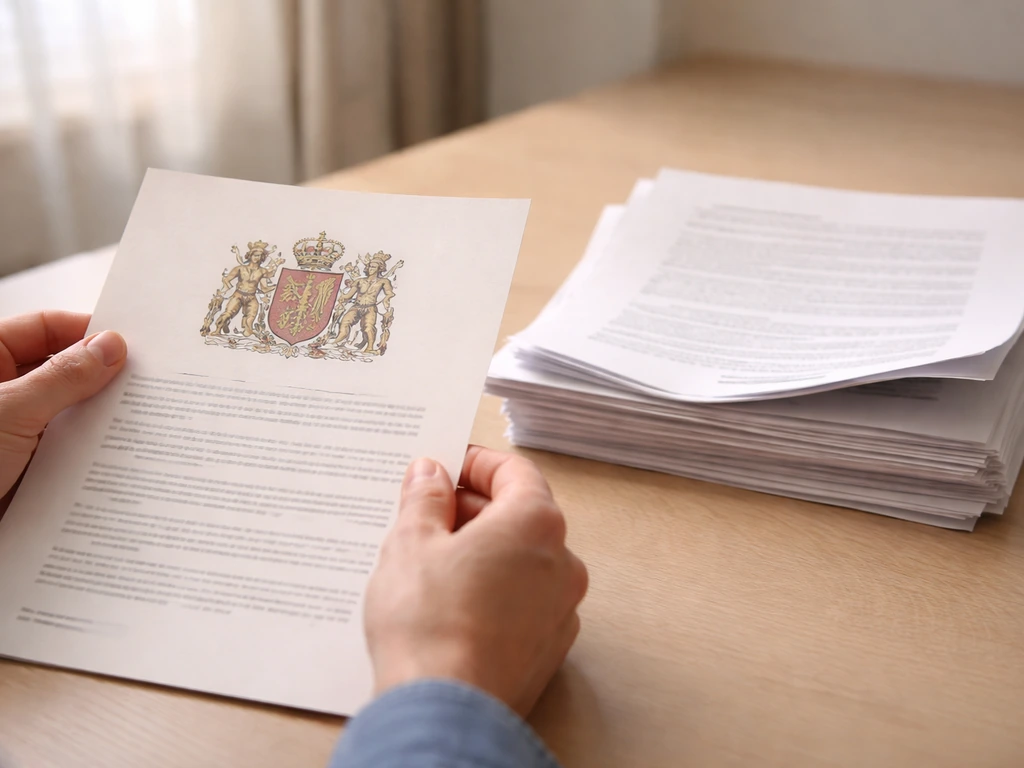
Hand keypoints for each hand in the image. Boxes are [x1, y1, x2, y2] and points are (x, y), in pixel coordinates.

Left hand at [0, 311, 126, 498]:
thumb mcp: (9, 413)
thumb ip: (63, 377)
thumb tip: (109, 347)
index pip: (46, 328)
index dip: (86, 332)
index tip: (129, 344)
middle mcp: (1, 393)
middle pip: (63, 369)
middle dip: (100, 377)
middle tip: (142, 383)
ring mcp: (15, 431)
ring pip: (70, 412)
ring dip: (98, 420)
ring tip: (135, 422)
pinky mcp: (27, 468)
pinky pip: (68, 452)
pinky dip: (90, 455)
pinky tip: (115, 458)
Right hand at [364, 446, 588, 717]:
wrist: (444, 711)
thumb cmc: (429, 623)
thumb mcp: (411, 542)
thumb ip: (424, 498)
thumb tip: (430, 474)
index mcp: (535, 523)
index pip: (514, 471)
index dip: (476, 463)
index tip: (445, 466)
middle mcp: (562, 563)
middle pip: (521, 515)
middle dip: (473, 509)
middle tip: (426, 513)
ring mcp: (560, 610)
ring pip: (522, 562)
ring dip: (483, 551)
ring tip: (430, 561)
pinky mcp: (548, 650)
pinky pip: (522, 603)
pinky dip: (493, 591)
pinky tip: (450, 603)